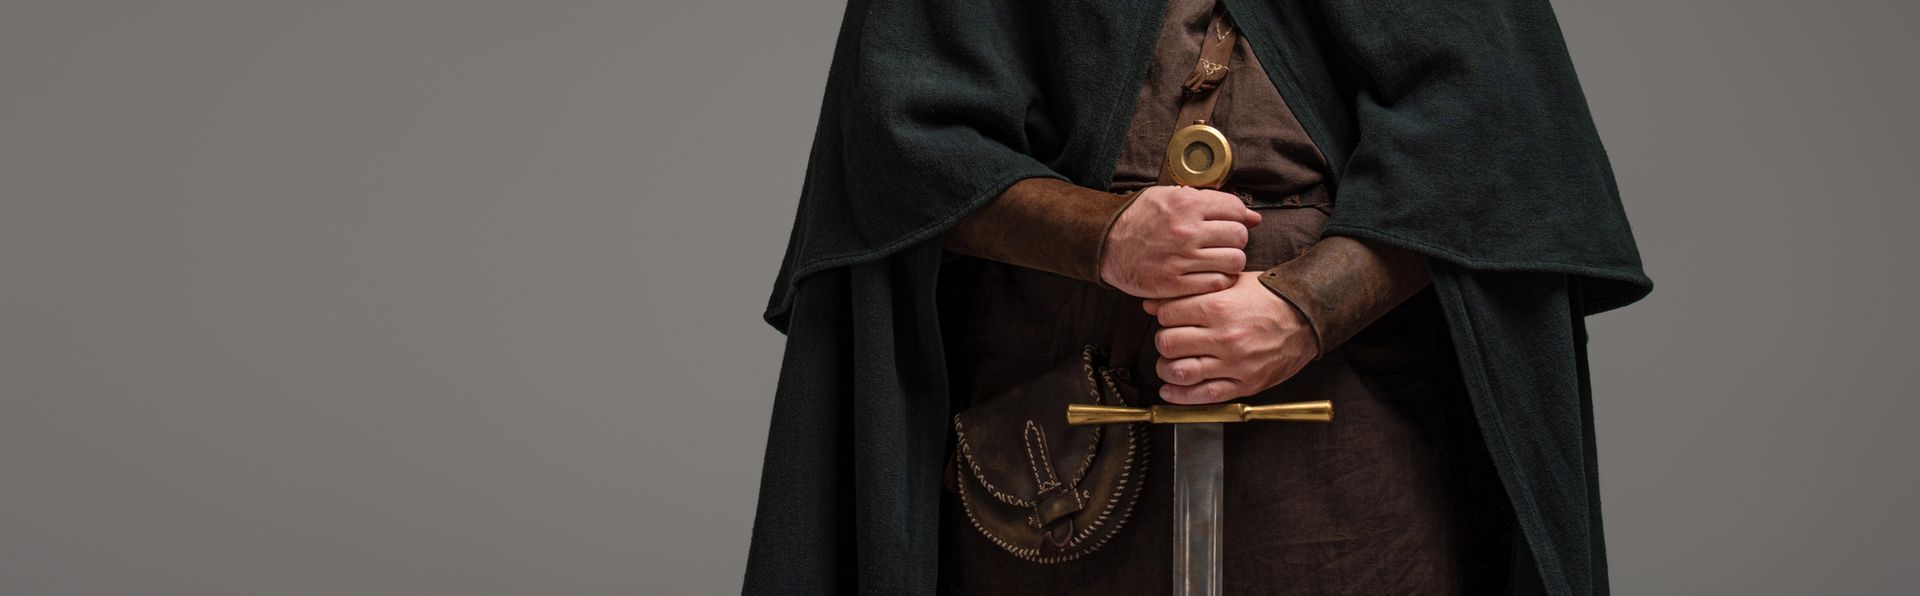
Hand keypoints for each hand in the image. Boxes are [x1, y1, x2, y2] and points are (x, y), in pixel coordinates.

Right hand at [1099, 186, 1260, 298]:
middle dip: (1236, 239)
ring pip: (1234, 261)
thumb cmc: (1140, 218)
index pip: (1236, 209)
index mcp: (1185, 204)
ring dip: (1231, 261)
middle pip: (1239, 236)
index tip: (1230, 223)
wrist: (1106, 244)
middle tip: (1224, 242)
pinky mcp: (1175, 283)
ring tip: (1219, 259)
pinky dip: (1220, 280)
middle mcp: (1186, 230)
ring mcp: (1181, 259)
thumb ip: (1210, 202)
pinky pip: (1217, 283)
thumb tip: (1253, 217)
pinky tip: (1210, 274)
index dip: (1239, 217)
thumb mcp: (1170, 196)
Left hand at [1142, 272, 1317, 403]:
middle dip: (1164, 341)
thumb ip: (1193, 292)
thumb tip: (1151, 304)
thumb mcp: (1232, 283)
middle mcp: (1224, 337)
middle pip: (1167, 344)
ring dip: (1166, 369)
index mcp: (1219, 307)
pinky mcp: (1245, 384)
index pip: (1167, 315)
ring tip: (1169, 364)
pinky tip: (1169, 391)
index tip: (1169, 317)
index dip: (1163, 315)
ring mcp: (1235, 364)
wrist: (1307, 318)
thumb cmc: (1268, 297)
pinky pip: (1204, 396)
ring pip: (1179, 372)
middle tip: (1170, 339)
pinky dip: (1180, 396)